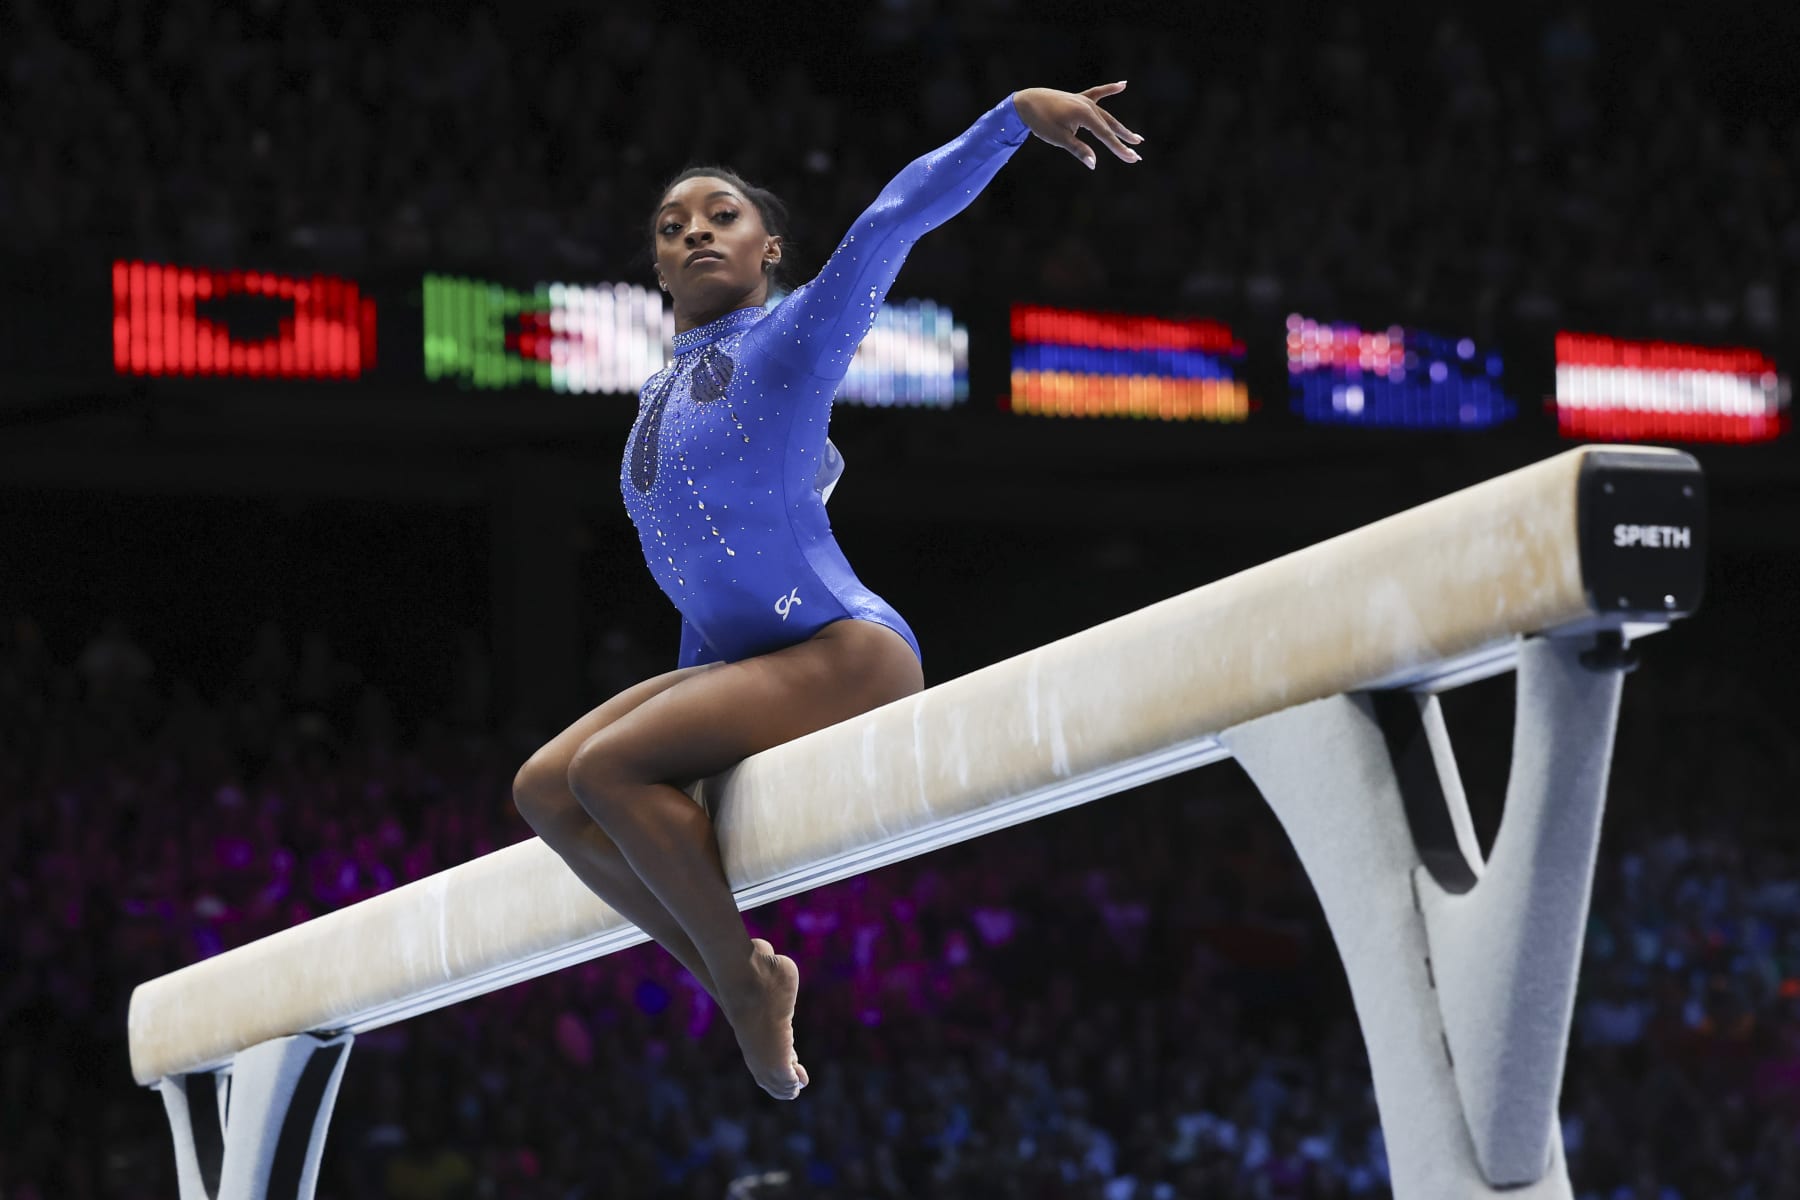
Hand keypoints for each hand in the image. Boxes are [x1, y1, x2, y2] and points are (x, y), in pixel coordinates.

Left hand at [1012, 83, 1143, 170]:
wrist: (1026, 102)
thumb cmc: (1041, 121)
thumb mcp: (1059, 138)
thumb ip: (1079, 149)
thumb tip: (1093, 165)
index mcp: (1085, 115)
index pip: (1106, 136)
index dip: (1120, 149)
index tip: (1133, 159)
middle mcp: (1088, 105)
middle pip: (1110, 126)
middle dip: (1124, 140)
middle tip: (1138, 152)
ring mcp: (1084, 100)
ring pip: (1107, 116)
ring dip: (1120, 127)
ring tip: (1136, 137)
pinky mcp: (1079, 98)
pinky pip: (1098, 93)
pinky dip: (1110, 89)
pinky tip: (1123, 85)